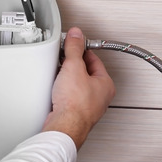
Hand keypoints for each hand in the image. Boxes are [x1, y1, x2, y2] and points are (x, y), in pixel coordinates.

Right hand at [42, 27, 114, 148]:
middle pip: (85, 72)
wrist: (64, 126)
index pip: (94, 59)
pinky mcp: (75, 113)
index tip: (72, 45)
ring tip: (58, 76)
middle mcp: (100, 96)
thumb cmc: (75, 104)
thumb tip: (76, 35)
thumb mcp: (74, 67)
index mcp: (105, 84)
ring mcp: (88, 106)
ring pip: (77, 85)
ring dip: (66, 79)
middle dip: (73, 65)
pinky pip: (69, 96)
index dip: (81, 50)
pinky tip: (55, 91)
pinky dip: (62, 92)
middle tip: (63, 60)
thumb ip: (74, 48)